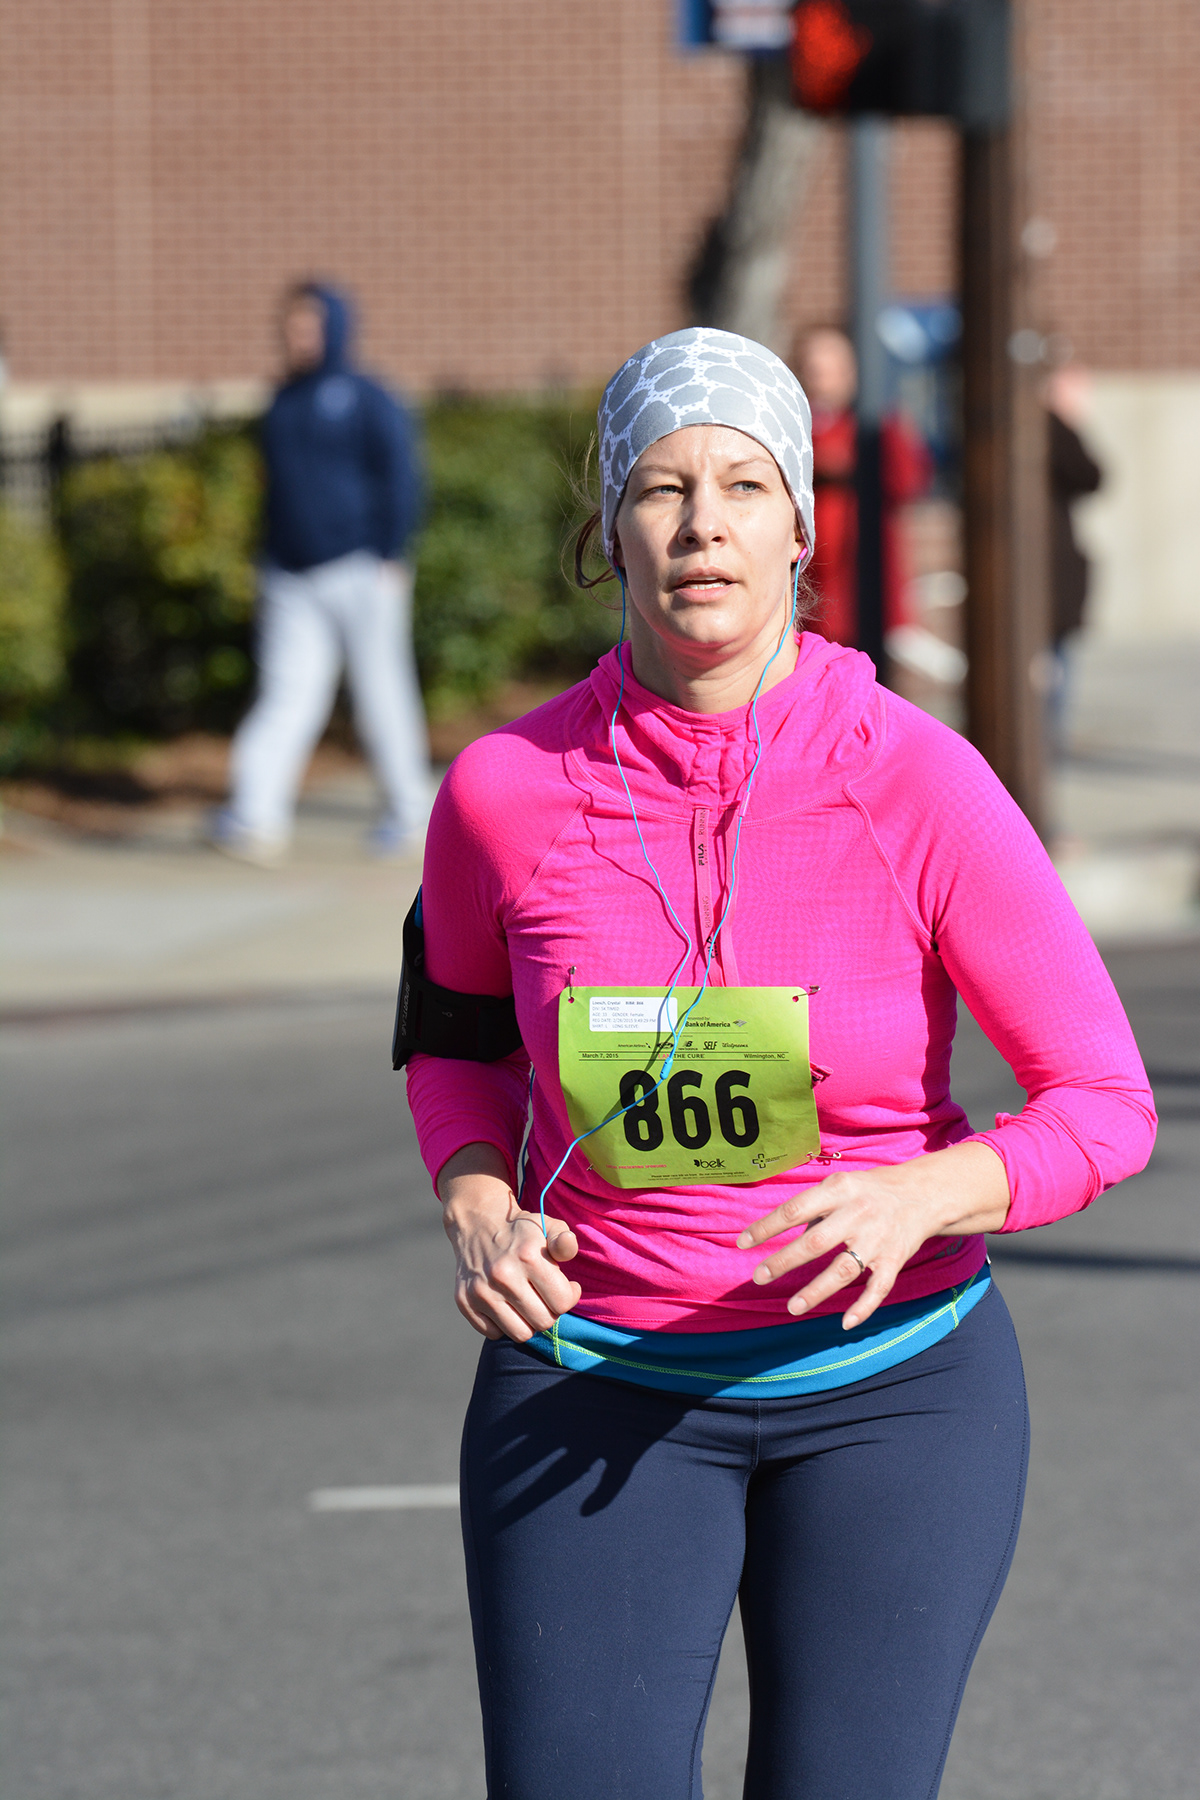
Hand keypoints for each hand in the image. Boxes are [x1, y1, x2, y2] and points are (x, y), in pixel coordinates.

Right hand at [438, 1143, 580, 1342]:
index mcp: (528, 1256)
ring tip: (528, 1304)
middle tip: (546, 1296)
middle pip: (543, 1322)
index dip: (570, 1297)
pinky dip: (503, 1324)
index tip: (567, 1288)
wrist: (478, 1224)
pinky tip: (506, 1305)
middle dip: (550, 1311)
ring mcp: (481, 1291)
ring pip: (520, 1334)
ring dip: (528, 1322)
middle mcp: (503, 1276)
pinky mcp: (464, 1302)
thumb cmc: (522, 1232)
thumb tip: (568, 1245)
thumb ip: (564, 1242)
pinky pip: (494, 1333)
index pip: (562, 1302)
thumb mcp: (549, 1227)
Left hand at [735, 1141, 1009, 1329]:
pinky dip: (863, 1307)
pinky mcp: (895, 1259)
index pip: (795, 1209)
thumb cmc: (868, 1191)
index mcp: (839, 1190)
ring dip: (816, 1291)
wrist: (922, 1194)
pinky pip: (878, 1288)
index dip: (766, 1227)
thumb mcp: (839, 1186)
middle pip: (815, 1242)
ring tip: (792, 1308)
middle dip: (784, 1261)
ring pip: (843, 1270)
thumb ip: (813, 1208)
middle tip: (759, 1277)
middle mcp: (858, 1213)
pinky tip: (845, 1323)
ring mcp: (878, 1239)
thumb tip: (782, 1236)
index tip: (743, 1243)